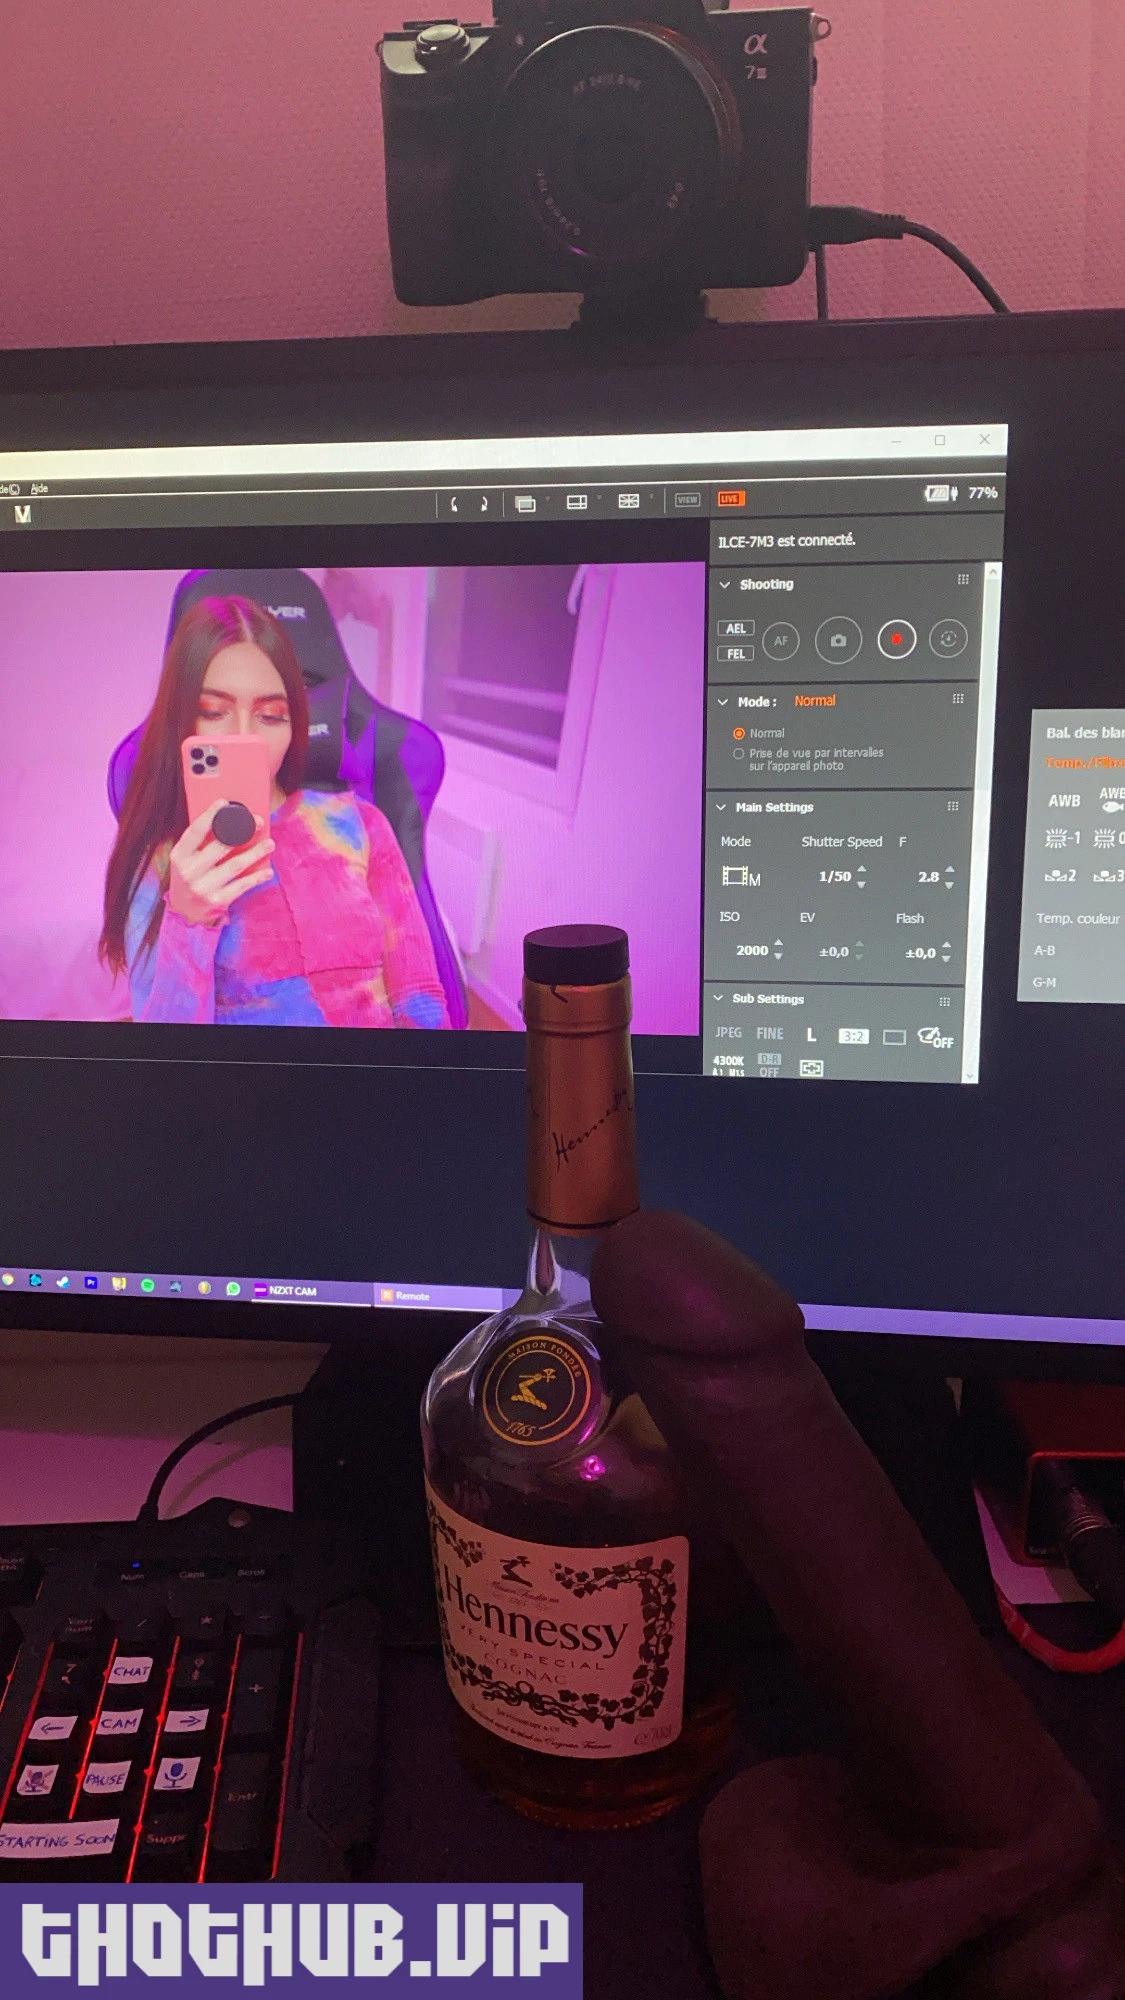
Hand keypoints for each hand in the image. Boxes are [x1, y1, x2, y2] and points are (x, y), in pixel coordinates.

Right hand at [167, 802, 274, 925]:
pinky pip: (241, 886)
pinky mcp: (217, 901)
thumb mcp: (187, 859)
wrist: (185, 911)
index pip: (195, 831)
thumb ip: (201, 842)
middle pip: (219, 847)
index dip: (209, 816)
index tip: (224, 802)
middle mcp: (189, 871)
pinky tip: (267, 871)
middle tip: (259, 822)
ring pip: (234, 866)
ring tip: (269, 844)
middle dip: (242, 832)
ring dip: (255, 853)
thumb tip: (229, 820)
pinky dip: (256, 877)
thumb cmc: (190, 876)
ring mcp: (203, 887)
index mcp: (180, 856)